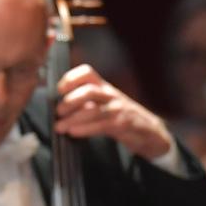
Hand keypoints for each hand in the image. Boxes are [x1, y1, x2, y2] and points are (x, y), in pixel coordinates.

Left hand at [54, 64, 172, 160]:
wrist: (148, 130)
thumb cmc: (120, 115)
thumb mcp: (103, 103)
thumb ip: (85, 101)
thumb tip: (58, 105)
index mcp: (104, 86)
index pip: (87, 72)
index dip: (71, 78)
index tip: (59, 89)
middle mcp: (110, 94)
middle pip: (89, 91)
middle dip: (70, 101)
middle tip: (59, 112)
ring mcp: (118, 109)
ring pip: (93, 110)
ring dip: (73, 118)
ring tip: (60, 126)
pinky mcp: (123, 124)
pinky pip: (102, 125)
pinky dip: (85, 129)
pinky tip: (74, 132)